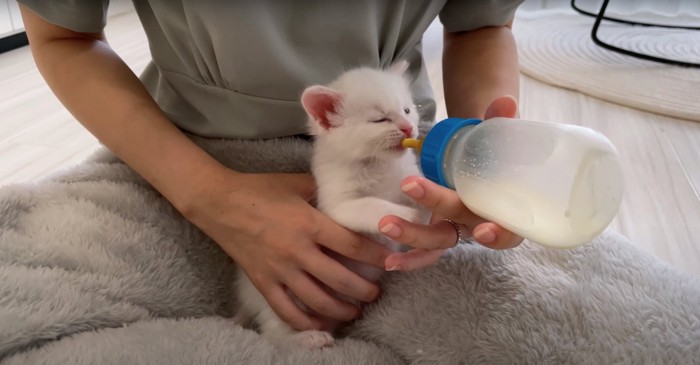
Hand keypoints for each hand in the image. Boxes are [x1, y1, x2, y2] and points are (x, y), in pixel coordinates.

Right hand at [183, 169, 391, 330]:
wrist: (218, 202)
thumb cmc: (259, 188)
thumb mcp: (297, 183)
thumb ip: (325, 192)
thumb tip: (350, 199)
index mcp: (309, 223)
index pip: (352, 246)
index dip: (377, 256)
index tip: (391, 261)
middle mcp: (297, 251)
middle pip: (340, 279)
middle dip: (364, 290)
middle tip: (376, 293)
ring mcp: (279, 270)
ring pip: (317, 300)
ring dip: (341, 309)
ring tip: (355, 311)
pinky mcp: (263, 282)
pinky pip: (287, 309)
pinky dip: (306, 321)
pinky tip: (321, 323)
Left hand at [378, 95, 523, 270]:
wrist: (483, 155)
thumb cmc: (497, 150)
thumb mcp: (500, 136)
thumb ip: (501, 121)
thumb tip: (504, 101)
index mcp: (506, 209)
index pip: (510, 230)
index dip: (500, 234)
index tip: (484, 230)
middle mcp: (481, 223)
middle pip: (460, 229)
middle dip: (435, 212)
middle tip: (410, 187)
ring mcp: (457, 228)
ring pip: (436, 241)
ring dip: (411, 236)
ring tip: (385, 224)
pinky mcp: (438, 228)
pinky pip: (425, 249)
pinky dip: (408, 256)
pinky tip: (388, 260)